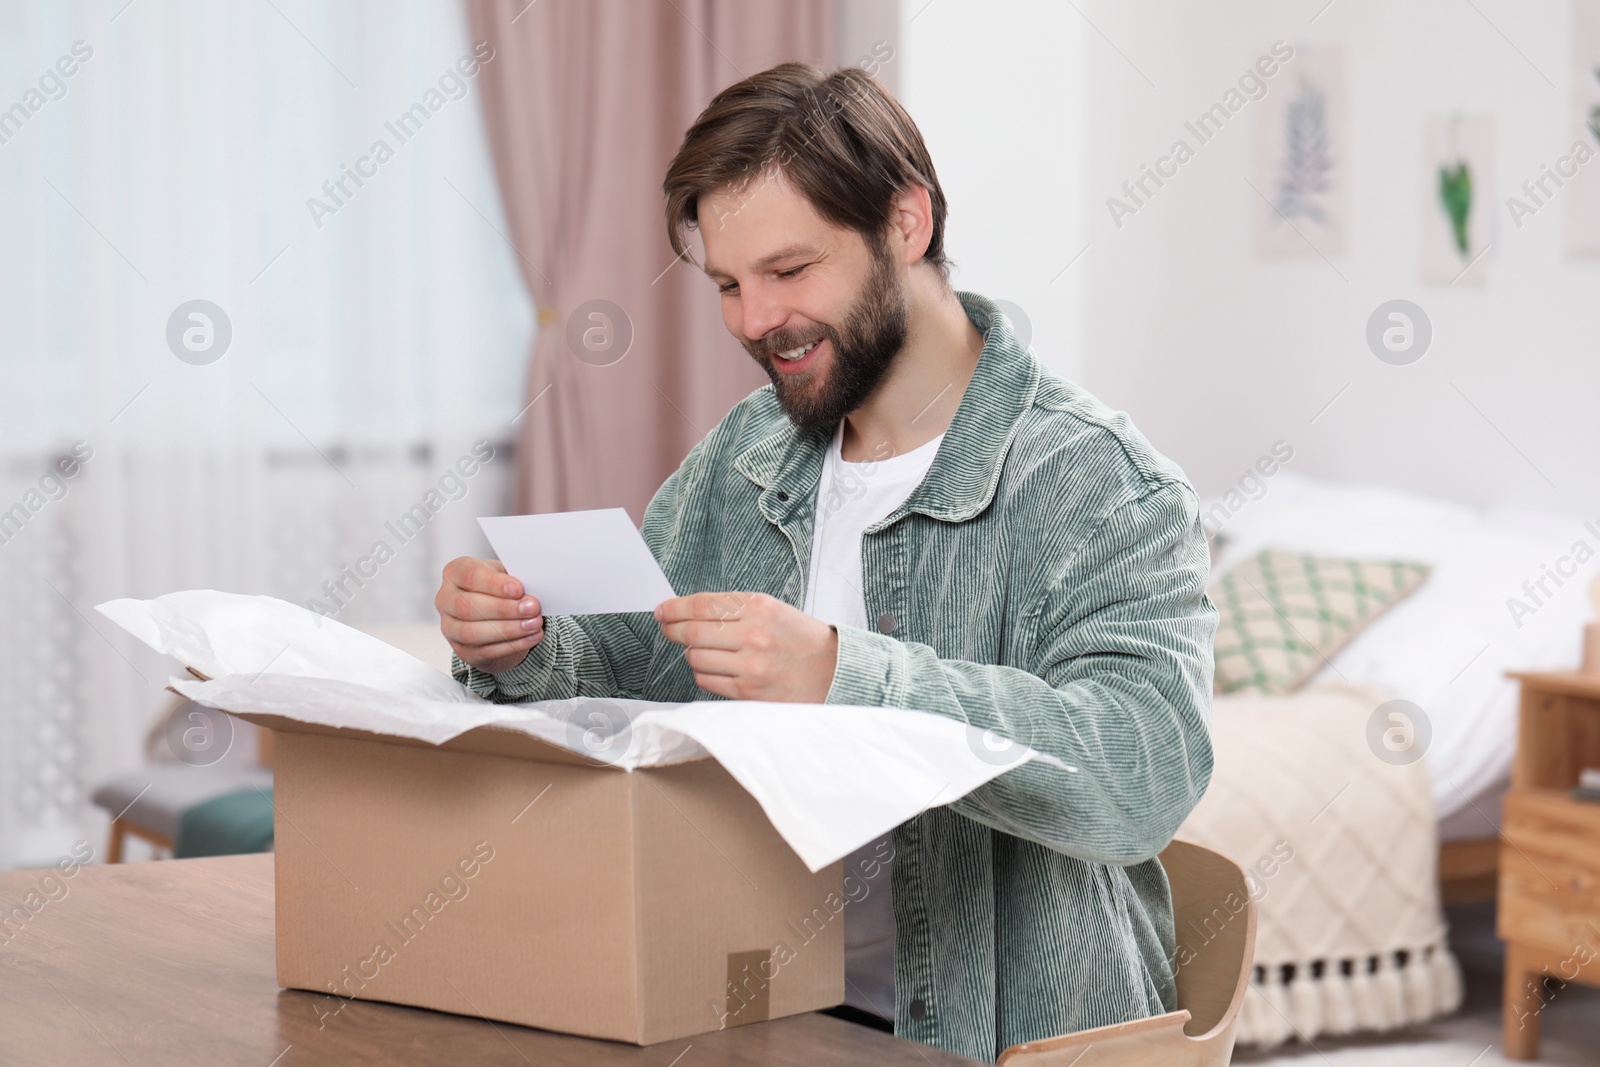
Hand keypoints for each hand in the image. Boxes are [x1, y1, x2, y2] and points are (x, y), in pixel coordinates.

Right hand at [436, 557, 543, 673]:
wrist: (495, 615)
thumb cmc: (498, 589)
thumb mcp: (505, 576)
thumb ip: (513, 581)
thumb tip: (528, 594)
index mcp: (455, 573)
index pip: (469, 575)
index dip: (494, 584)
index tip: (518, 589)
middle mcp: (446, 600)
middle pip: (468, 606)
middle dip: (504, 609)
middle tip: (532, 608)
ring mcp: (450, 628)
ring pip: (473, 632)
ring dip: (509, 629)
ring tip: (534, 624)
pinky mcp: (462, 651)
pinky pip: (485, 651)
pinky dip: (512, 645)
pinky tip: (531, 637)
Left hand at [655, 591, 837, 701]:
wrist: (834, 672)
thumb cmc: (800, 639)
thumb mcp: (772, 610)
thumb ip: (733, 609)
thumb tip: (685, 612)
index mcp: (759, 607)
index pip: (702, 605)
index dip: (675, 608)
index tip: (663, 611)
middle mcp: (754, 634)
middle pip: (692, 632)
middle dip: (672, 630)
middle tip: (667, 628)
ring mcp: (750, 666)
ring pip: (695, 658)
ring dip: (691, 654)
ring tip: (701, 650)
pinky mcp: (748, 691)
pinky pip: (706, 680)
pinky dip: (703, 672)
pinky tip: (714, 667)